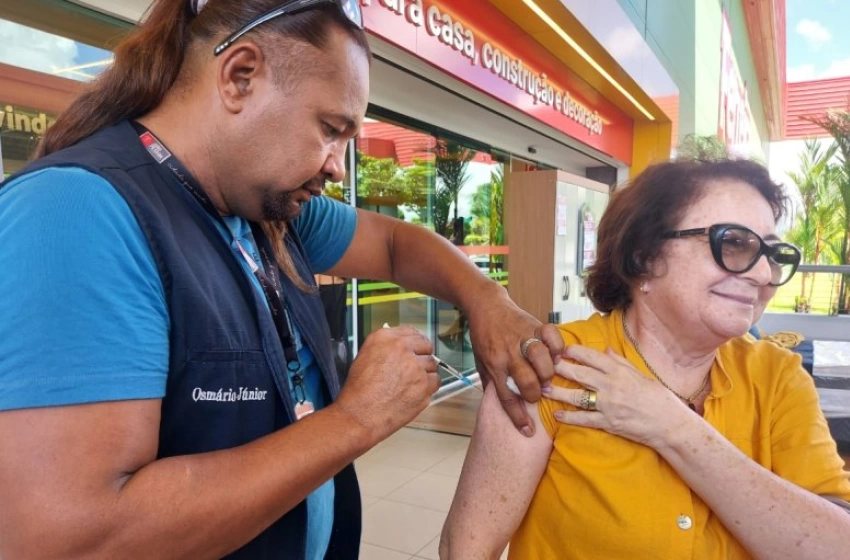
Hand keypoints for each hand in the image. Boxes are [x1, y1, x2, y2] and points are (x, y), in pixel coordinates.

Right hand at [334, 326, 439, 445]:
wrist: (360, 415)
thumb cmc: (358, 391)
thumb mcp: (365, 357)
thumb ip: (386, 348)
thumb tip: (402, 347)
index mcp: (384, 338)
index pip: (411, 332)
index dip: (415, 342)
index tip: (416, 348)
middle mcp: (402, 349)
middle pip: (426, 346)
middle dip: (422, 356)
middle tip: (415, 368)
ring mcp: (416, 367)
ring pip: (432, 365)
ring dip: (425, 373)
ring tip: (411, 384)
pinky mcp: (424, 385)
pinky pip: (435, 382)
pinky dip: (428, 387)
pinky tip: (415, 392)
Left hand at [465, 288, 563, 436]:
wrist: (485, 306)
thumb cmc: (483, 337)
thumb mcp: (480, 362)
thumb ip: (491, 383)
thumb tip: (500, 408)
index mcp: (493, 365)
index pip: (506, 397)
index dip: (518, 417)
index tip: (528, 431)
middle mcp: (508, 354)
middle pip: (526, 382)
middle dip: (535, 394)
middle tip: (538, 394)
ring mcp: (522, 338)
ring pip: (541, 360)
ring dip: (547, 373)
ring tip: (547, 376)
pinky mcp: (534, 324)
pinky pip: (551, 336)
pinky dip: (557, 347)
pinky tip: (556, 355)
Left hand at [547, 346, 691, 447]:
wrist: (670, 425)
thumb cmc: (659, 399)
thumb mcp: (641, 375)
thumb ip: (621, 363)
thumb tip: (606, 350)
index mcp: (619, 372)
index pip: (591, 357)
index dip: (573, 352)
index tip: (560, 349)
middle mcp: (611, 386)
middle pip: (579, 374)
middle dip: (559, 368)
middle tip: (542, 365)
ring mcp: (609, 405)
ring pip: (577, 396)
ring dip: (559, 392)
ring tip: (543, 389)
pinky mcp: (608, 423)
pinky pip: (584, 419)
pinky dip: (569, 417)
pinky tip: (557, 415)